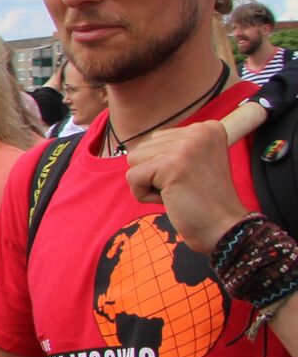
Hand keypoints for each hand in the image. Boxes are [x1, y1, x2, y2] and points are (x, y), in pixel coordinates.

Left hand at [123, 120, 248, 254]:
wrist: (224, 228)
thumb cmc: (203, 201)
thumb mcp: (192, 163)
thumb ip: (170, 148)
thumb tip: (132, 149)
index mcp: (207, 128)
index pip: (156, 139)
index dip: (163, 165)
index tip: (190, 179)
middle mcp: (199, 131)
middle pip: (143, 147)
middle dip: (154, 174)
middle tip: (183, 188)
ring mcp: (186, 146)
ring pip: (134, 160)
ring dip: (148, 183)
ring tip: (177, 192)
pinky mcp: (172, 165)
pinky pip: (132, 177)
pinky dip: (143, 195)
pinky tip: (170, 200)